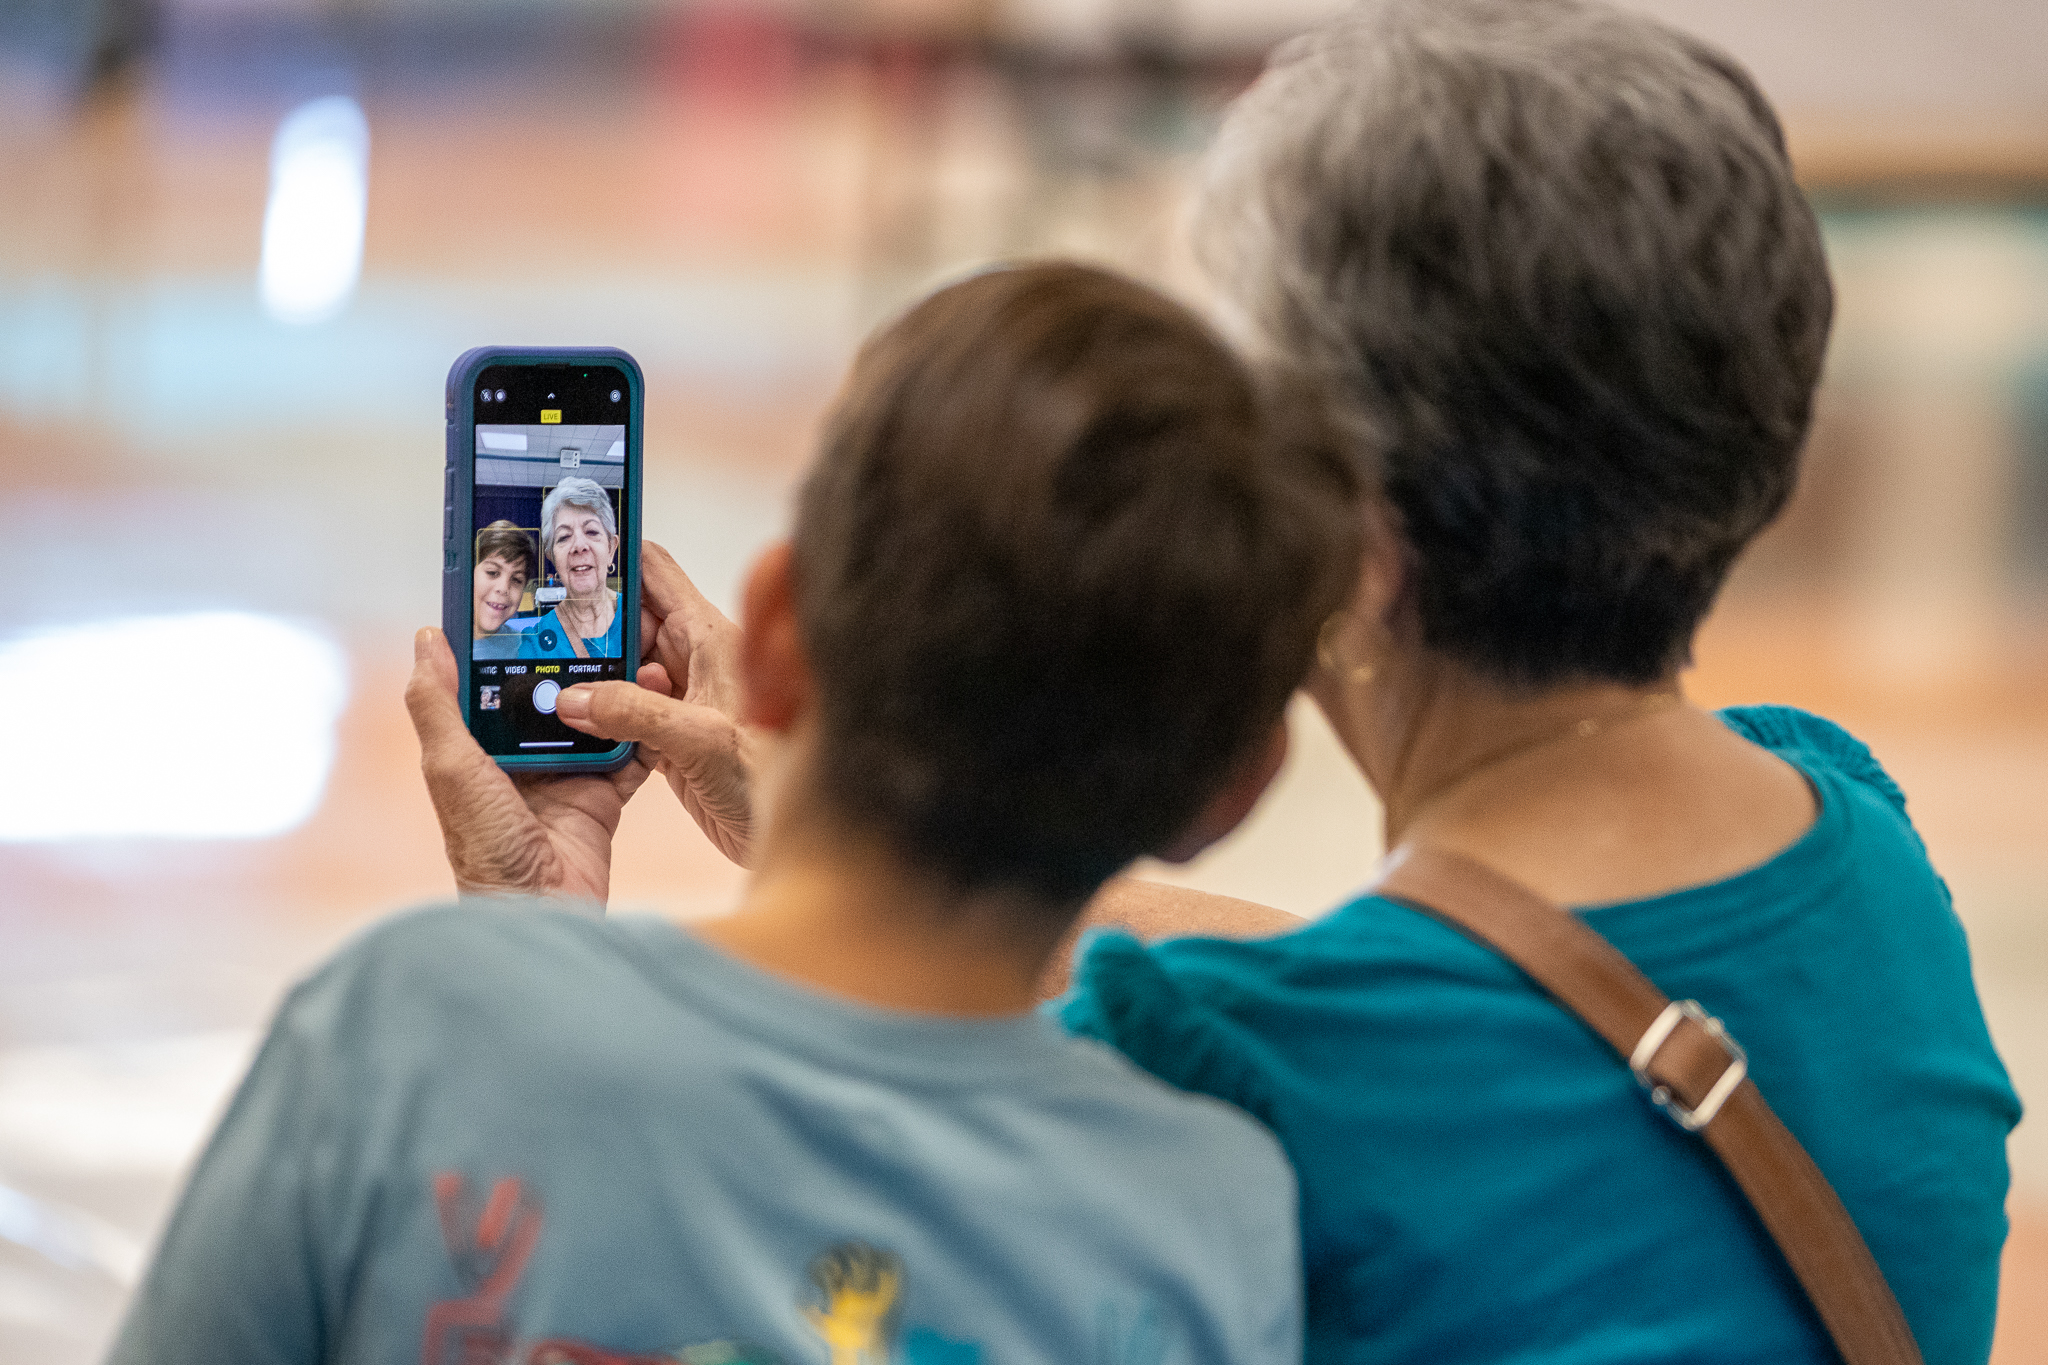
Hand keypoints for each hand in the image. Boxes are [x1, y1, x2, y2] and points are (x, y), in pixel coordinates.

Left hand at [404, 627, 651, 902]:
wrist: (544, 912)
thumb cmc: (487, 849)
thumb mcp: (453, 769)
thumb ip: (438, 706)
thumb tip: (427, 640)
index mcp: (478, 747)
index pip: (492, 681)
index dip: (508, 642)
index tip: (530, 598)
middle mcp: (522, 757)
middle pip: (551, 693)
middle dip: (575, 657)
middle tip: (601, 614)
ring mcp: (566, 774)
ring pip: (594, 715)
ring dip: (615, 686)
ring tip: (637, 647)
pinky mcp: (604, 794)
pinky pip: (629, 751)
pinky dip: (645, 727)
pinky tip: (661, 694)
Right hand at [554, 541, 758, 866]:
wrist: (803, 838)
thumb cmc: (776, 779)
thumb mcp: (702, 740)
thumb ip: (636, 714)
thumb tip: (574, 697)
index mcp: (710, 640)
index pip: (654, 574)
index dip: (613, 557)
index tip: (566, 551)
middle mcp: (696, 663)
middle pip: (629, 622)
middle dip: (586, 620)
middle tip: (533, 624)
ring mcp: (683, 701)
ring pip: (623, 670)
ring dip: (588, 673)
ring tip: (539, 671)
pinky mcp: (673, 741)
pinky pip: (624, 714)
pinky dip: (597, 716)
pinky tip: (568, 722)